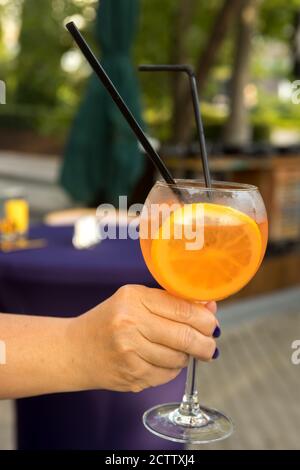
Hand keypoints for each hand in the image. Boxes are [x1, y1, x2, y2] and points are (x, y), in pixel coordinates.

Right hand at [72, 285, 217, 392]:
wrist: (74, 350)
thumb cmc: (109, 321)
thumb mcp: (135, 301)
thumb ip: (171, 303)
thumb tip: (210, 308)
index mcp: (133, 298)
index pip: (183, 309)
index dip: (206, 319)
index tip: (213, 324)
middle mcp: (130, 324)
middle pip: (185, 336)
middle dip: (205, 344)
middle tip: (210, 346)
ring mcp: (129, 353)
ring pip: (179, 358)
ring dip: (186, 357)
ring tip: (178, 350)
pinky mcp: (131, 376)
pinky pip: (167, 375)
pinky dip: (171, 369)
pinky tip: (161, 361)